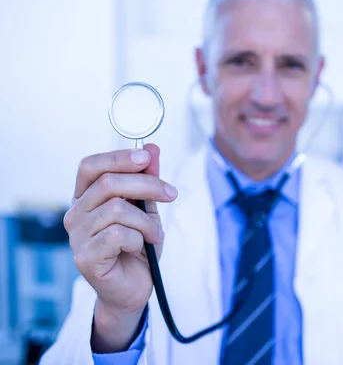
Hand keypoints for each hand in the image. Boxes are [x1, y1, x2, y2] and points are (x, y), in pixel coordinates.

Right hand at [63, 143, 176, 351]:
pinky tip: (139, 248)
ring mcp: (77, 236)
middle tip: (171, 194)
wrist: (134, 288)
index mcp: (86, 198)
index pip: (90, 165)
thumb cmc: (138, 247)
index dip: (118, 157)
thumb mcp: (148, 209)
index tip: (147, 158)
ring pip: (117, 209)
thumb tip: (151, 148)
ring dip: (147, 221)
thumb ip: (147, 180)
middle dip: (147, 185)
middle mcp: (76, 214)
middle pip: (108, 183)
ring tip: (154, 234)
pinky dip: (138, 239)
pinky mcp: (85, 257)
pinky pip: (118, 235)